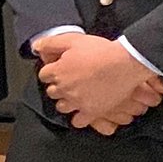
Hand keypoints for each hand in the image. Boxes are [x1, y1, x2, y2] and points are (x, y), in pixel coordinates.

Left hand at [35, 33, 162, 134]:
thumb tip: (36, 47)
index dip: (52, 72)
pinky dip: (79, 118)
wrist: (125, 63)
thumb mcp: (73, 40)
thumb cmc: (101, 50)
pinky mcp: (91, 111)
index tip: (60, 70)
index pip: (44, 75)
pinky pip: (78, 122)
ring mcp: (77, 101)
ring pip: (62, 106)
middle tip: (70, 82)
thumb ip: (51, 43)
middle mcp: (64, 88)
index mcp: (58, 71)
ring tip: (76, 96)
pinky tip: (83, 112)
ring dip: (66, 102)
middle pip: (52, 91)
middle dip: (58, 86)